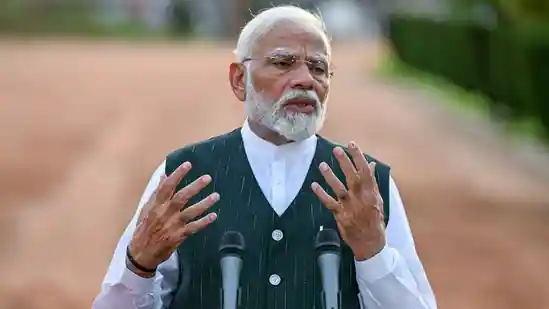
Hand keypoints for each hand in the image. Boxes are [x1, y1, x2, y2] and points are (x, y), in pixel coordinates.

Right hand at [128, 162, 218, 273]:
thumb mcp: (146, 209)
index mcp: (155, 205)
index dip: (177, 175)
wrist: (141, 253)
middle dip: (195, 187)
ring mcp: (172, 225)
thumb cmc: (144, 229)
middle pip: (181, 197)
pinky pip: (193, 228)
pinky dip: (204, 222)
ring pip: (190, 212)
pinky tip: (214, 215)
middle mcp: (164, 213)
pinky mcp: (178, 236)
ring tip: (216, 195)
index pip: (166, 186)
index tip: (188, 165)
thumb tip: (164, 176)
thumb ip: (157, 192)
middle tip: (207, 178)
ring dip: (204, 203)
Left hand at [311, 141, 384, 260]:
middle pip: (352, 176)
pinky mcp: (340, 215)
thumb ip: (372, 181)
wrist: (370, 241)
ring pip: (339, 188)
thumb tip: (371, 164)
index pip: (365, 171)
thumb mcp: (377, 199)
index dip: (358, 157)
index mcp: (371, 192)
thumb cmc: (375, 218)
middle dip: (344, 162)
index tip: (351, 145)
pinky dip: (321, 194)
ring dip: (330, 176)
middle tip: (336, 149)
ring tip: (322, 165)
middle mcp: (360, 197)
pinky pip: (329, 203)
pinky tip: (314, 185)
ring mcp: (350, 206)